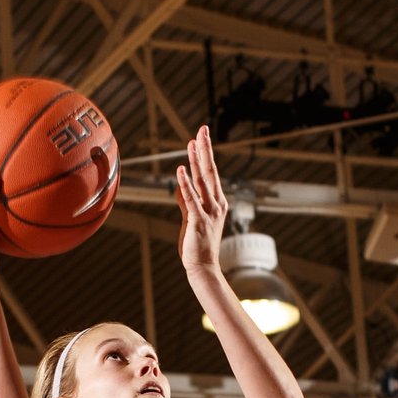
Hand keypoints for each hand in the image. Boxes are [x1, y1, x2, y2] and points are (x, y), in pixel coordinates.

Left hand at [176, 124, 226, 276]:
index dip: (205, 154)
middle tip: (202, 129)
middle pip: (209, 171)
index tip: (201, 136)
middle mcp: (216, 204)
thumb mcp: (192, 219)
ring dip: (196, 161)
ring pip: (202, 181)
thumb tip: (180, 187)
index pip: (211, 173)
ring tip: (192, 143)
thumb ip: (187, 202)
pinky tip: (181, 169)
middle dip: (204, 149)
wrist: (203, 267)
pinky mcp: (198, 221)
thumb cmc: (198, 245)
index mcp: (218, 202)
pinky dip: (185, 183)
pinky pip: (190, 199)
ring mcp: (209, 212)